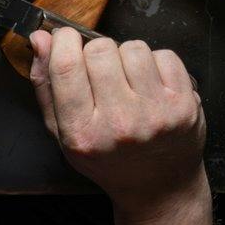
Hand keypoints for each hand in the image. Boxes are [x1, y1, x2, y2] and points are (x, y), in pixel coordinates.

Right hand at [29, 30, 212, 224]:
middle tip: (103, 73)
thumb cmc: (109, 158)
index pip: (66, 66)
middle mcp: (119, 124)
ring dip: (128, 57)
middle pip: (100, 49)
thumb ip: (47, 85)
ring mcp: (155, 114)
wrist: (158, 186)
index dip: (64, 40)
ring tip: (129, 83)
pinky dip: (157, 64)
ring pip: (134, 47)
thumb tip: (41, 39)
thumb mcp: (65, 134)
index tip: (66, 38)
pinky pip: (165, 55)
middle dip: (98, 52)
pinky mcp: (183, 106)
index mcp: (83, 133)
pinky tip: (152, 87)